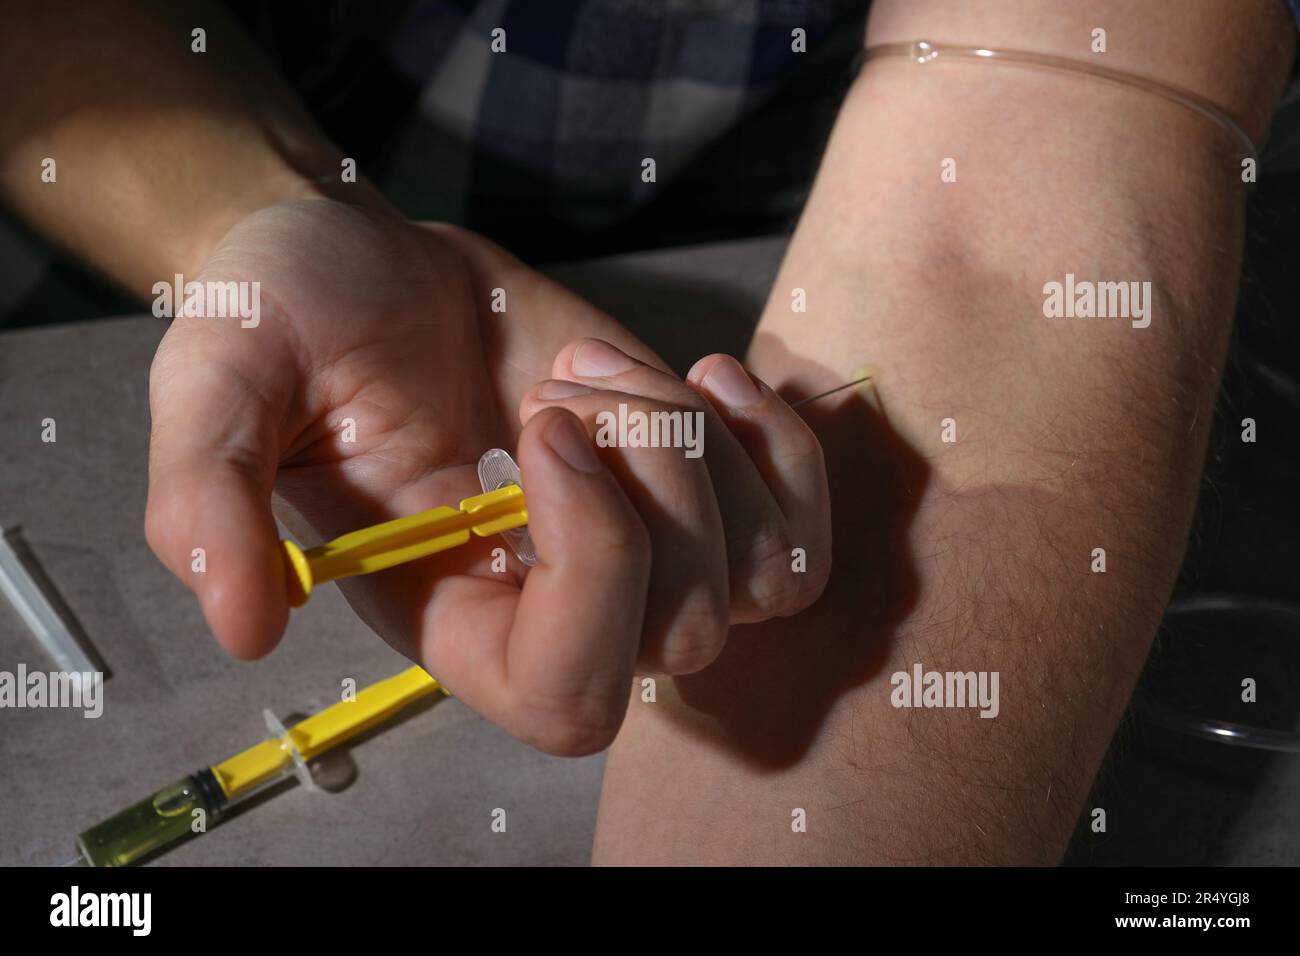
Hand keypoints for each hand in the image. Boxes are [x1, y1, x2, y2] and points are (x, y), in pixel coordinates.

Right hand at [145, 197, 828, 753]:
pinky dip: (778, 442)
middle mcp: (556, 606)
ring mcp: (640, 548)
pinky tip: (701, 371)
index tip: (540, 427)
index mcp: (450, 616)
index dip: (591, 571)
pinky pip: (799, 520)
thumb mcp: (216, 387)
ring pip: (760, 579)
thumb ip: (207, 501)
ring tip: (595, 368)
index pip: (568, 695)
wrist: (358, 255)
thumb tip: (241, 626)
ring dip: (701, 447)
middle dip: (654, 484)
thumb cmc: (286, 318)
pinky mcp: (693, 484)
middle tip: (558, 386)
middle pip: (683, 635)